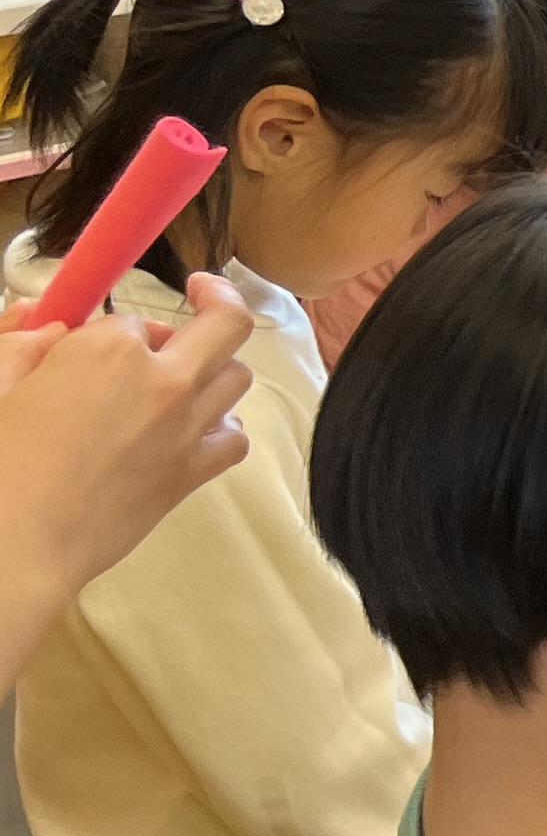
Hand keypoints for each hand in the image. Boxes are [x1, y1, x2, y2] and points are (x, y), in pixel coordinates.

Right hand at [0, 284, 253, 671]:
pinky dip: (222, 426)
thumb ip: (19, 344)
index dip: (106, 331)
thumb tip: (42, 319)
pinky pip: (234, 437)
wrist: (15, 543)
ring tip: (184, 374)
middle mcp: (162, 381)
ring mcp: (185, 428)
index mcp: (106, 351)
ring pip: (235, 377)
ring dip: (214, 367)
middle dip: (215, 300)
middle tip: (202, 292)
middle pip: (223, 324)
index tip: (88, 346)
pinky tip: (194, 428)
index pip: (129, 320)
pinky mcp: (192, 473)